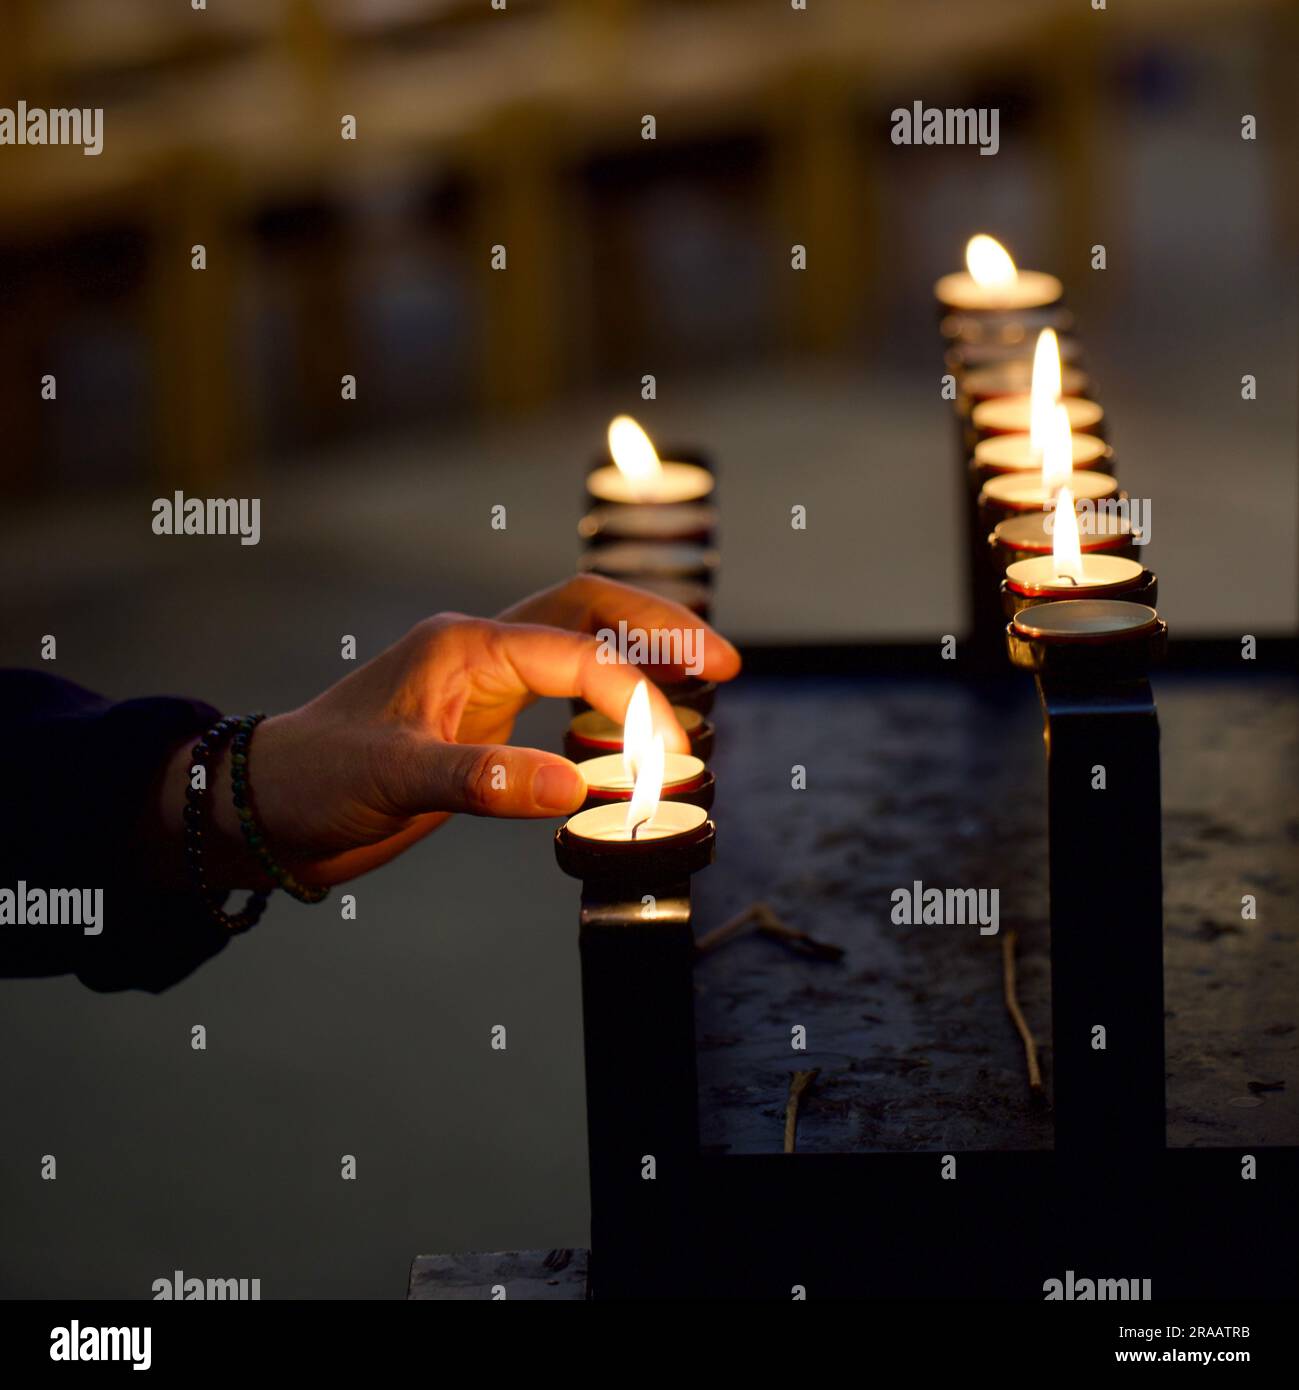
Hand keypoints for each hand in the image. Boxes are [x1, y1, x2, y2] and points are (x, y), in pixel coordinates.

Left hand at [157, 575, 739, 889]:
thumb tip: (569, 787)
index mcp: (465, 646)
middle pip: (590, 610)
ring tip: (703, 674)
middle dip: (660, 627)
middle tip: (724, 662)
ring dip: (642, 650)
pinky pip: (565, 682)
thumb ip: (480, 779)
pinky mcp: (485, 712)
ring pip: (582, 638)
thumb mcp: (392, 780)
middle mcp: (482, 648)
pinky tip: (638, 716)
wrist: (268, 806)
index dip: (633, 695)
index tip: (666, 752)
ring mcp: (484, 677)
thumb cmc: (317, 782)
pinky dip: (611, 689)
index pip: (576, 652)